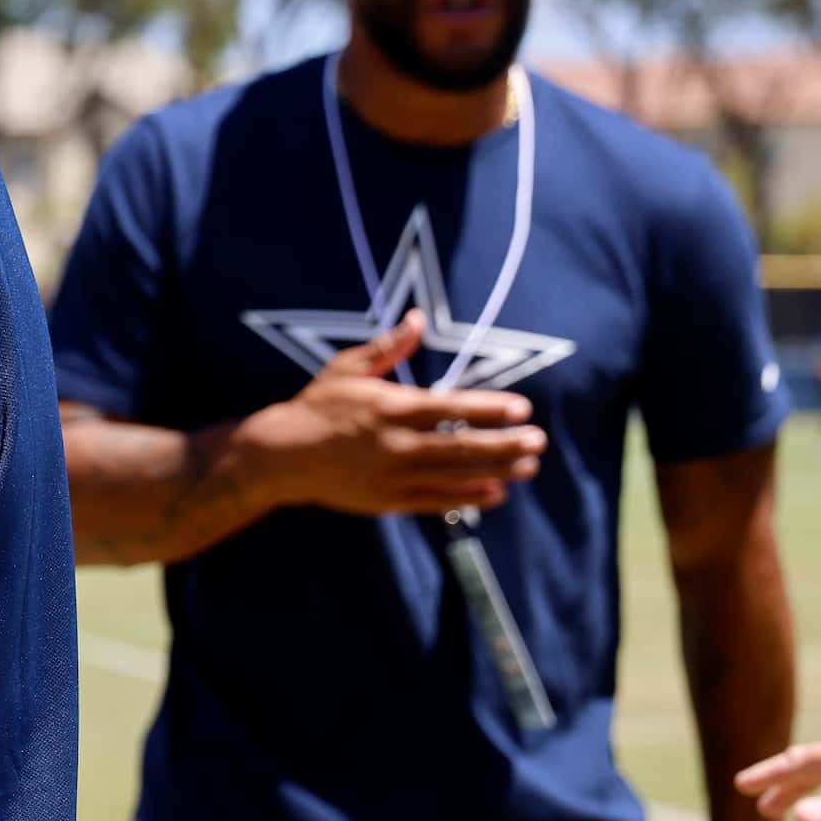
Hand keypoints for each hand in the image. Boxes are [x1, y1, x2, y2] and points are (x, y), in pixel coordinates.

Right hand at [237, 311, 547, 516]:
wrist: (282, 456)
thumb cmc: (317, 407)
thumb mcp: (347, 369)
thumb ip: (387, 348)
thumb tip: (417, 318)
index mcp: (391, 408)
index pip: (451, 409)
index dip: (489, 409)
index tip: (522, 409)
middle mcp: (397, 445)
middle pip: (462, 446)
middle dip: (506, 444)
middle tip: (538, 441)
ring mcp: (394, 476)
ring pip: (456, 476)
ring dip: (497, 471)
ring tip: (529, 467)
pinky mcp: (389, 500)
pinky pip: (438, 502)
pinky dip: (469, 498)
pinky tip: (496, 492)